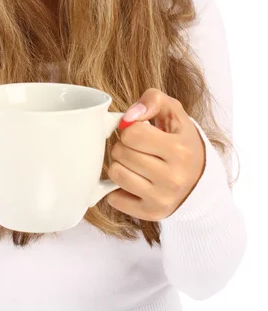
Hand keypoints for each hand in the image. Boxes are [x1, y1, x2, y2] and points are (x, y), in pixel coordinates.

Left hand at [106, 88, 205, 220]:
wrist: (200, 177)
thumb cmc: (180, 139)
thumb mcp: (173, 111)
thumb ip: (153, 99)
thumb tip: (129, 116)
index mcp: (180, 150)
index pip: (132, 133)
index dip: (129, 128)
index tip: (139, 130)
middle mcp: (173, 178)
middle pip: (121, 153)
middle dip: (124, 145)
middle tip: (137, 147)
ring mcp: (162, 199)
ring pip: (116, 174)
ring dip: (120, 165)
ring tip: (135, 162)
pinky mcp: (151, 214)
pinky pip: (114, 199)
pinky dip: (119, 188)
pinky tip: (134, 181)